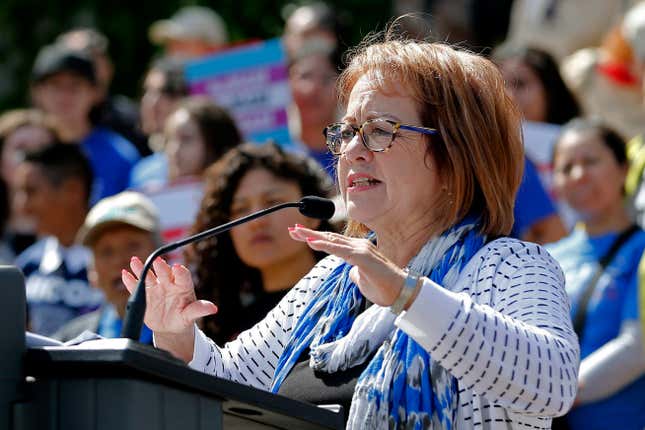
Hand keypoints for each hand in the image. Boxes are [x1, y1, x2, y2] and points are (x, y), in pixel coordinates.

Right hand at [121, 256, 217, 360]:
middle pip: (164, 273)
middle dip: (160, 267)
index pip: (182, 276)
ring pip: (148, 276)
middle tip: (157, 261)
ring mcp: (156, 288)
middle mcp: (169, 283)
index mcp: (183, 286)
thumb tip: (214, 308)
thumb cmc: (184, 318)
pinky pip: (136, 286)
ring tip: (134, 261)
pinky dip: (130, 281)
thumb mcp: (192, 315)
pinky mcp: (144, 295)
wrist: (170, 327)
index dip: (180, 272)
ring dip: (141, 268)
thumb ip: (200, 309)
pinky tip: (125, 274)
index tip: (177, 268)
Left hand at [288, 225, 406, 306]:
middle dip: (309, 233)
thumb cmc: (383, 288)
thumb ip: (355, 274)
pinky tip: (312, 242)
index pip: (333, 241)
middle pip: (330, 237)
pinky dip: (325, 245)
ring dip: (312, 236)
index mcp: (358, 250)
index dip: (316, 237)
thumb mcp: (362, 281)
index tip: (299, 234)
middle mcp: (359, 246)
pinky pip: (339, 250)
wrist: (402, 294)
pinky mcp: (362, 257)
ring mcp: (361, 250)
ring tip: (296, 232)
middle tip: (292, 229)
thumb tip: (350, 273)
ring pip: (332, 240)